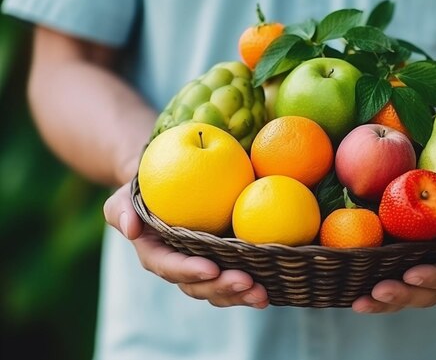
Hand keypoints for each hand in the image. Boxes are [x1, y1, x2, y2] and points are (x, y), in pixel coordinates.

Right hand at [103, 182, 268, 308]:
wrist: (167, 184)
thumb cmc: (143, 190)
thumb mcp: (124, 196)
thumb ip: (120, 210)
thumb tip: (131, 229)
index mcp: (157, 255)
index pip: (170, 267)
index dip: (189, 271)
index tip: (210, 268)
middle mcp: (181, 267)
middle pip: (199, 286)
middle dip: (222, 288)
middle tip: (246, 282)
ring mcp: (204, 266)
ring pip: (220, 289)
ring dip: (241, 294)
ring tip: (261, 294)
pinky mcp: (224, 261)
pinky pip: (236, 278)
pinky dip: (252, 286)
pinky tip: (272, 288)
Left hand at [352, 179, 435, 313]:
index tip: (413, 275)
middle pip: (428, 292)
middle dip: (403, 295)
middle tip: (378, 292)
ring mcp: (429, 271)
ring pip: (408, 293)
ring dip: (384, 301)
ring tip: (359, 301)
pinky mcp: (408, 264)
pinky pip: (392, 279)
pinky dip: (373, 289)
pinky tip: (350, 290)